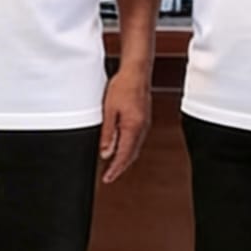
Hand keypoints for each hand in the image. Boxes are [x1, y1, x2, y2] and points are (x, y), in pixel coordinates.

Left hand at [99, 67, 150, 184]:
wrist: (136, 72)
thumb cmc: (123, 86)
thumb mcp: (109, 111)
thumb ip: (108, 133)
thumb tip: (106, 152)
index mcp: (133, 127)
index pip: (124, 155)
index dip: (115, 169)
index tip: (108, 178)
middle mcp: (142, 128)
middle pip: (132, 154)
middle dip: (121, 167)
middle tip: (109, 175)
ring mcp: (145, 123)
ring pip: (135, 148)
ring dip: (125, 158)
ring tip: (113, 164)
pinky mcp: (144, 119)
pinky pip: (137, 139)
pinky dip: (129, 147)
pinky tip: (122, 147)